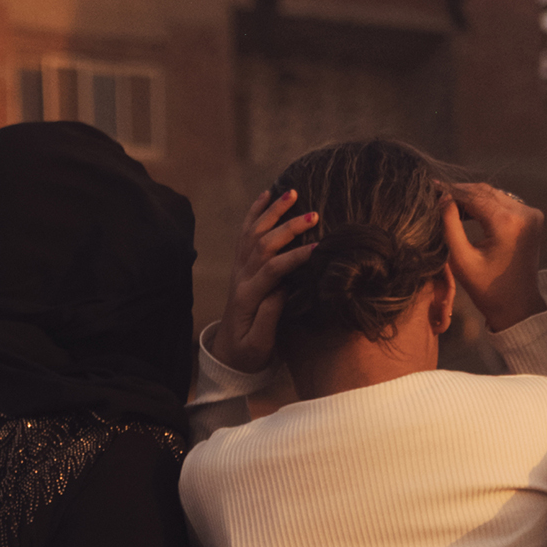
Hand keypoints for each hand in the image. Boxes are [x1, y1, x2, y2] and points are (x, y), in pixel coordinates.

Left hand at [211, 188, 318, 372]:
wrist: (228, 354)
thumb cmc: (248, 353)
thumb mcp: (260, 345)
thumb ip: (269, 316)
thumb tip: (283, 289)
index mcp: (248, 297)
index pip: (272, 270)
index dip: (294, 257)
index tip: (318, 249)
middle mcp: (241, 277)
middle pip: (263, 244)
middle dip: (288, 228)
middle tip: (313, 216)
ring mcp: (238, 269)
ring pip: (253, 232)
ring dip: (272, 211)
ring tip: (292, 193)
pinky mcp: (240, 265)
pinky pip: (245, 233)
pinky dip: (255, 212)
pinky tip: (266, 196)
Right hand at [443, 182, 545, 331]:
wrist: (518, 307)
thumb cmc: (487, 290)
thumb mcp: (461, 260)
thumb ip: (449, 225)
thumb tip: (442, 197)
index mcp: (507, 222)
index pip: (473, 196)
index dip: (450, 191)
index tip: (429, 188)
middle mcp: (523, 212)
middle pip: (484, 192)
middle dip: (460, 193)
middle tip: (436, 195)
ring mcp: (531, 214)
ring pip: (494, 195)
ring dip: (472, 198)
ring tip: (449, 205)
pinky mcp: (533, 218)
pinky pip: (504, 203)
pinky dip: (486, 205)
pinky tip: (468, 212)